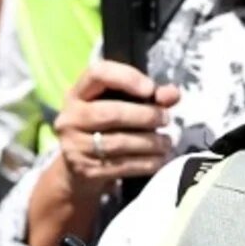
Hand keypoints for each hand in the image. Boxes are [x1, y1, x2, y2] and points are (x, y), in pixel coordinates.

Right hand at [52, 60, 181, 196]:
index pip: (97, 74)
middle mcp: (71, 118)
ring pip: (119, 142)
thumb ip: (147, 96)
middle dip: (145, 116)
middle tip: (166, 119)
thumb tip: (173, 94)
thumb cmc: (104, 128)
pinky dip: (147, 163)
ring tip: (167, 142)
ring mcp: (75, 147)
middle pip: (111, 113)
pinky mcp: (86, 171)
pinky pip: (122, 166)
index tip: (150, 89)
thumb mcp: (119, 105)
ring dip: (151, 142)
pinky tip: (159, 159)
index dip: (126, 78)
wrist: (78, 170)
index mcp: (78, 94)